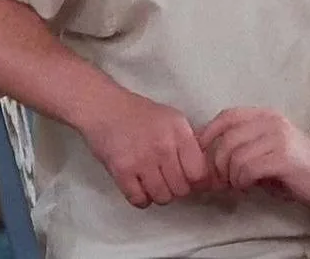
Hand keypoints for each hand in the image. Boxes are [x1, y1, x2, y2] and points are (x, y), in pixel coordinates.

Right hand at [76, 89, 209, 208]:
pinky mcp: (122, 171)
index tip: (189, 180)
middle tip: (168, 180)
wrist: (105, 108)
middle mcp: (164, 147)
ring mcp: (142, 160)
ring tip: (152, 182)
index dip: (196, 182)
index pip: (199, 173)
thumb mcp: (172, 119)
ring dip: (158, 195)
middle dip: (176, 189)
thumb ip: (188, 142)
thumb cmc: (140, 114)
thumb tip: (204, 171)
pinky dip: (140, 199)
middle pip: (182, 189)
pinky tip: (138, 187)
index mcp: (179, 132)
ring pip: (162, 198)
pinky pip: (139, 200)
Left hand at [197, 107, 309, 208]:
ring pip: (234, 156)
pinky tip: (250, 186)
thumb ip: (241, 147)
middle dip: (217, 164)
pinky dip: (242, 182)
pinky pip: (247, 169)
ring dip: (230, 176)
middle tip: (222, 181)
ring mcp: (279, 137)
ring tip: (239, 185)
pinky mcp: (284, 156)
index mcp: (266, 115)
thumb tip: (206, 155)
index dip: (207, 135)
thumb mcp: (265, 150)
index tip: (201, 156)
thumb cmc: (295, 169)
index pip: (226, 116)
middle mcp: (272, 121)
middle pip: (226, 139)